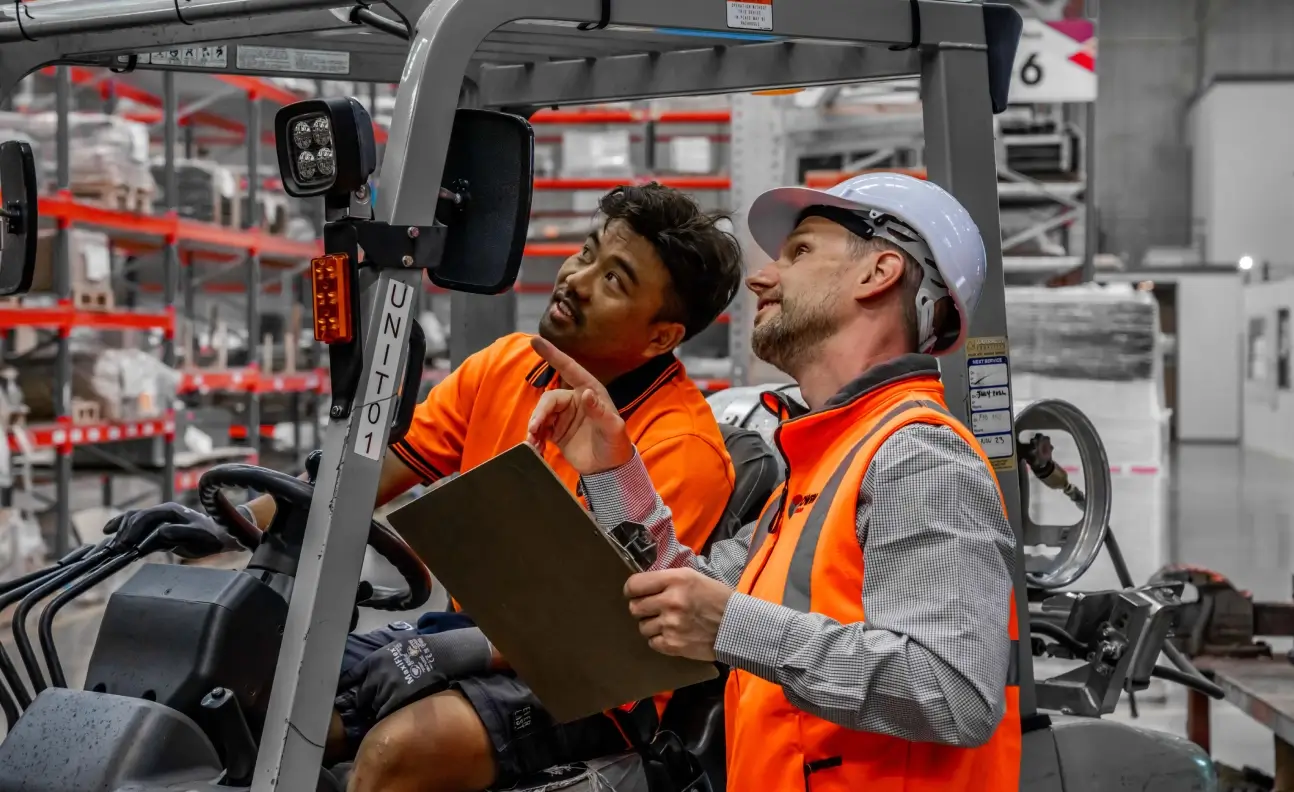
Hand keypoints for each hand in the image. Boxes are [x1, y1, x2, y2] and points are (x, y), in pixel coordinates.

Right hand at [103, 502, 242, 558]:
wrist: (218, 537)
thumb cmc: (210, 537)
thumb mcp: (198, 536)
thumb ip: (180, 533)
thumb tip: (161, 532)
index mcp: (171, 511)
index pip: (146, 516)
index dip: (134, 529)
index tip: (126, 543)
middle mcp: (162, 512)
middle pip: (136, 517)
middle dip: (124, 532)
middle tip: (117, 548)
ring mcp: (159, 520)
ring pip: (133, 520)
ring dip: (121, 530)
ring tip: (111, 544)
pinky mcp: (157, 530)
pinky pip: (137, 528)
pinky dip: (123, 531)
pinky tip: (110, 534)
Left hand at [334, 628, 493, 723]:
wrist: (439, 655)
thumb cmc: (418, 649)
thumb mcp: (392, 648)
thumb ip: (377, 660)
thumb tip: (366, 672)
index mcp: (373, 661)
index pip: (350, 677)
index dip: (347, 686)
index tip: (347, 692)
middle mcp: (375, 675)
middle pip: (361, 696)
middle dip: (366, 699)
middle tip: (373, 701)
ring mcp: (386, 689)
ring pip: (373, 706)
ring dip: (379, 707)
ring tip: (388, 705)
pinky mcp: (396, 701)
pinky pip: (384, 714)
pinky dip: (387, 714)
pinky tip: (394, 712)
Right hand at [526, 336, 633, 474]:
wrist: (609, 469)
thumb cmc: (616, 445)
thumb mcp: (613, 428)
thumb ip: (600, 411)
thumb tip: (586, 393)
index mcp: (590, 391)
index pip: (569, 368)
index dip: (553, 354)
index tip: (535, 340)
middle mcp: (575, 400)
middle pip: (549, 399)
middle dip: (539, 413)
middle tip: (534, 429)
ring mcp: (563, 415)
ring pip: (541, 414)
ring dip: (534, 427)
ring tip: (533, 444)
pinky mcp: (555, 431)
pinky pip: (539, 429)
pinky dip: (534, 438)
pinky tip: (536, 449)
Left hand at [625, 568, 733, 661]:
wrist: (736, 626)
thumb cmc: (715, 598)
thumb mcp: (693, 577)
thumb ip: (667, 580)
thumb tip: (642, 585)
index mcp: (676, 580)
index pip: (634, 584)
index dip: (631, 590)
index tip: (635, 593)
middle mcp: (671, 601)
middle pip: (634, 607)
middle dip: (641, 608)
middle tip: (653, 609)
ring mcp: (671, 625)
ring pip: (642, 626)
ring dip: (652, 625)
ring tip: (668, 622)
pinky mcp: (673, 645)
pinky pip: (652, 642)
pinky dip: (660, 639)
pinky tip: (673, 634)